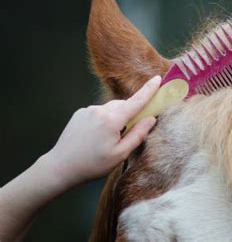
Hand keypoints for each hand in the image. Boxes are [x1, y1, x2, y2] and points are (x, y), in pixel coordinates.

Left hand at [44, 75, 161, 186]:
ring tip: (107, 140)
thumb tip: (151, 119)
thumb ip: (138, 134)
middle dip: (129, 115)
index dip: (149, 90)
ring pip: (111, 109)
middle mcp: (100, 110)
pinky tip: (95, 137)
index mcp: (112, 120)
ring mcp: (88, 110)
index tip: (157, 78)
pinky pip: (99, 113)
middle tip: (126, 135)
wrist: (60, 167)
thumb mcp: (120, 154)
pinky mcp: (80, 113)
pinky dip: (103, 120)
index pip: (136, 101)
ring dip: (115, 119)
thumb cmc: (92, 165)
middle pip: (124, 106)